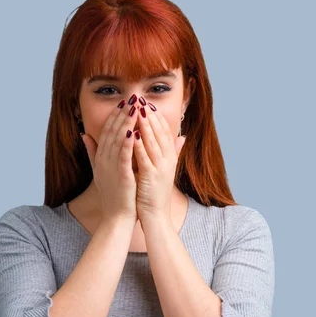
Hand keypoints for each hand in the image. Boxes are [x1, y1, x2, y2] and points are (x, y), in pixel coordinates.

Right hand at [81, 100, 137, 224]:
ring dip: (126, 123)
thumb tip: (83, 135)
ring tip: (134, 107)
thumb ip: (92, 152)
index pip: (106, 132)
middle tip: (131, 98)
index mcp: (100, 158)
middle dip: (122, 114)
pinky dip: (128, 143)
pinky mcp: (121, 176)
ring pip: (118, 140)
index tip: (123, 103)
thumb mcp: (99, 171)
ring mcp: (111, 168)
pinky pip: (124, 156)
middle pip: (112, 132)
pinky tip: (133, 130)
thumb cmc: (112, 196)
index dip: (114, 116)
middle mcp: (103, 160)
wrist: (116, 218)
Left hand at [132, 101, 186, 221]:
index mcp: (169, 158)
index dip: (156, 117)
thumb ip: (173, 152)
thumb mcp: (166, 169)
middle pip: (159, 133)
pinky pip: (144, 157)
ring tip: (136, 110)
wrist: (156, 216)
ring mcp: (160, 168)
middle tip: (140, 100)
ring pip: (152, 142)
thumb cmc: (156, 193)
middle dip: (150, 116)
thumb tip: (182, 136)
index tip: (148, 104)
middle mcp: (167, 160)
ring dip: (145, 125)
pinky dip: (139, 144)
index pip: (164, 132)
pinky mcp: (151, 177)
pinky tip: (132, 133)